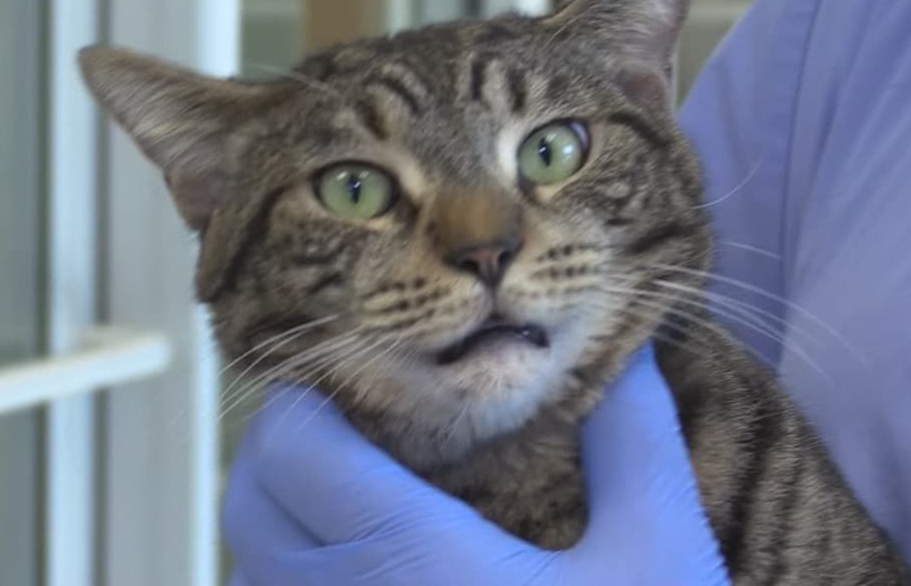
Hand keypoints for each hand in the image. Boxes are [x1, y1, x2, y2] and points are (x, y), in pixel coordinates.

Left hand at [222, 345, 729, 585]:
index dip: (307, 392)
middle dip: (284, 445)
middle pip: (249, 502)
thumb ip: (635, 438)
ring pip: (251, 573)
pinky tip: (370, 574)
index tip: (355, 367)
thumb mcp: (662, 556)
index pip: (289, 447)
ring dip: (282, 519)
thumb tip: (631, 349)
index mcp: (408, 562)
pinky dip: (296, 582)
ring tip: (356, 488)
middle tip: (354, 418)